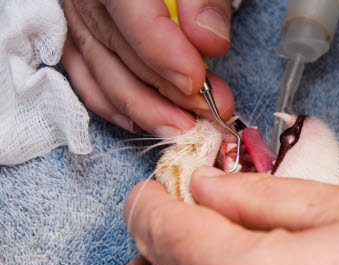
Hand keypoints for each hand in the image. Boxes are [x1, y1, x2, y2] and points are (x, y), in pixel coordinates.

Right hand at [61, 0, 235, 135]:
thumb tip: (209, 42)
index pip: (128, 10)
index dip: (162, 52)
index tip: (196, 80)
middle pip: (119, 48)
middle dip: (168, 89)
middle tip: (211, 109)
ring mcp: (74, 14)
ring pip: (102, 70)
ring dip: (145, 108)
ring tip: (184, 126)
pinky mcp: (77, 34)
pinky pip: (86, 76)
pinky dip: (114, 105)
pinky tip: (145, 121)